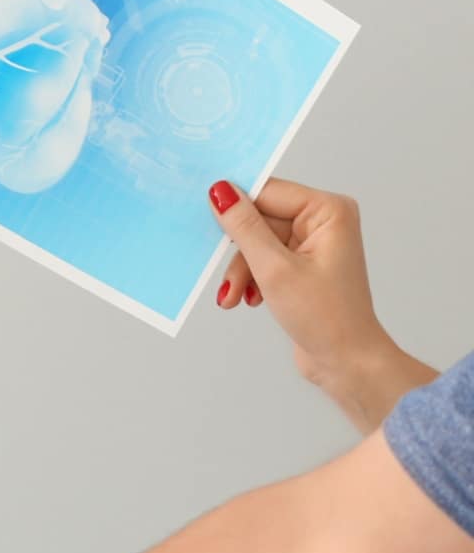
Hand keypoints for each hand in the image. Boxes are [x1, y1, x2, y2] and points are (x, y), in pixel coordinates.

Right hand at [209, 179, 433, 431]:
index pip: (267, 192)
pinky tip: (251, 299)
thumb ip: (244, 227)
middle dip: (239, 253)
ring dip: (242, 271)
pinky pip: (264, 258)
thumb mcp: (274, 269)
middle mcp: (323, 221)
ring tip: (236, 299)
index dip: (235, 209)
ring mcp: (313, 242)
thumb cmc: (325, 317)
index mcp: (328, 211)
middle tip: (227, 281)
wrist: (347, 361)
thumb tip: (220, 191)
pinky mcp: (302, 263)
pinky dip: (252, 278)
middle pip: (259, 219)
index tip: (206, 223)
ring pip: (257, 242)